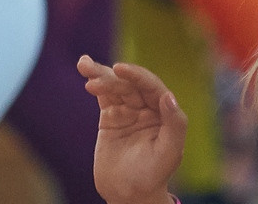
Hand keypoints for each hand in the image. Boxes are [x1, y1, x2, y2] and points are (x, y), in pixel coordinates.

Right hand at [82, 56, 184, 203]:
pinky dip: (95, 81)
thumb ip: (174, 124)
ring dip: (100, 74)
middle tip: (94, 75)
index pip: (152, 88)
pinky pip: (103, 95)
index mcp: (164, 115)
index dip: (137, 75)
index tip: (119, 69)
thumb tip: (168, 96)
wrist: (128, 193)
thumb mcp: (168, 153)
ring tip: (84, 66)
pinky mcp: (110, 116)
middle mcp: (148, 109)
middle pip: (130, 84)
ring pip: (115, 86)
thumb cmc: (153, 176)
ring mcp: (128, 111)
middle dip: (113, 76)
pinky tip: (85, 67)